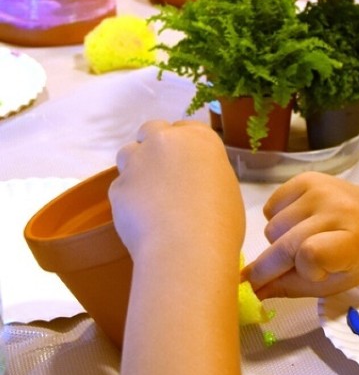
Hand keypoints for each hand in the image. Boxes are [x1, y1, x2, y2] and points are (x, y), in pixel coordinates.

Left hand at [109, 120, 244, 263]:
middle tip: (164, 174)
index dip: (184, 144)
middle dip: (154, 146)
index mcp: (200, 140)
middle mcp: (166, 142)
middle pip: (152, 129)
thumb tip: (192, 182)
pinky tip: (142, 218)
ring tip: (149, 196)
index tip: (187, 161)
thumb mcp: (225, 189)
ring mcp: (137, 162)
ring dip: (136, 167)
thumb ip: (205, 173)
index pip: (187, 126)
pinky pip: (121, 187)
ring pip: (129, 153)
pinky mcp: (117, 186)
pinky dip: (129, 199)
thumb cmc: (221, 223)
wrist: (186, 249)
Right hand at [245, 172, 358, 297]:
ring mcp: (320, 190)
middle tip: (265, 278)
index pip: (310, 255)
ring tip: (301, 241)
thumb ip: (294, 287)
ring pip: (272, 227)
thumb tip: (253, 292)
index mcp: (353, 240)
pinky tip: (298, 222)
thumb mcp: (336, 283)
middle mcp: (335, 209)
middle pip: (284, 243)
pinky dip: (277, 219)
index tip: (312, 275)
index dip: (304, 270)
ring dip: (278, 242)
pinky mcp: (307, 178)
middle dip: (272, 266)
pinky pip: (271, 206)